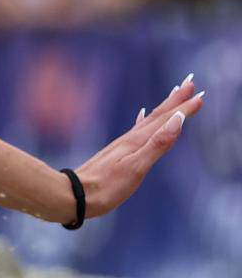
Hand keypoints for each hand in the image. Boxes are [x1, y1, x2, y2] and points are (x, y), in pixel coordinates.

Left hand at [72, 74, 203, 220]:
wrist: (76, 195)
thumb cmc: (107, 186)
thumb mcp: (137, 167)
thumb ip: (158, 144)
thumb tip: (177, 119)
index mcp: (137, 141)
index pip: (165, 120)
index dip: (184, 108)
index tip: (200, 95)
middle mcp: (131, 138)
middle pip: (157, 114)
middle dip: (176, 99)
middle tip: (191, 82)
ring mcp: (124, 144)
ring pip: (149, 120)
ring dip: (164, 107)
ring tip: (174, 94)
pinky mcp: (118, 152)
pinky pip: (137, 129)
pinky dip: (144, 120)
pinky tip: (142, 116)